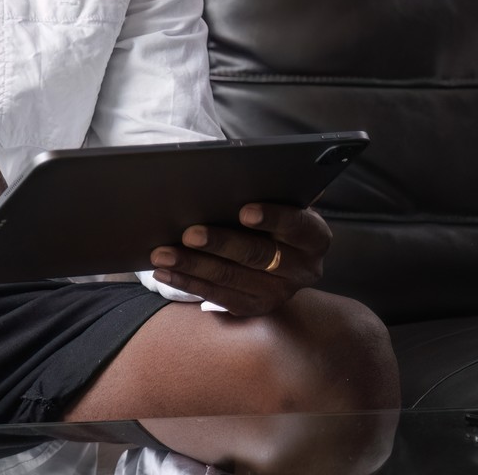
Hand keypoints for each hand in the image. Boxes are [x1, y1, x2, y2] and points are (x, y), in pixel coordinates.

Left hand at [148, 202, 331, 317]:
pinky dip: (188, 283)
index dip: (272, 217)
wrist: (281, 255)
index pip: (297, 225)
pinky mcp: (255, 308)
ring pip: (231, 278)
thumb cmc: (272, 217)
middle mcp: (303, 269)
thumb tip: (258, 170)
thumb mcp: (281, 201)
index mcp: (314, 237)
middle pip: (258, 255)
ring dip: (193, 265)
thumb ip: (274, 189)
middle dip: (220, 243)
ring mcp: (279, 293)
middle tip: (188, 233)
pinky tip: (165, 272)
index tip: (244, 210)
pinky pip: (218, 297)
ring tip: (163, 253)